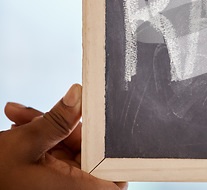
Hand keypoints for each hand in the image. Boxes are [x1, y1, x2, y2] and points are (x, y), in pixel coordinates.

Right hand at [1, 84, 126, 189]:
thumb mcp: (25, 143)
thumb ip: (59, 119)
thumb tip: (80, 95)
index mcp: (75, 189)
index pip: (116, 176)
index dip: (115, 150)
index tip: (106, 123)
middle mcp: (72, 189)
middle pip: (90, 152)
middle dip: (68, 127)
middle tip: (47, 112)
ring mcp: (60, 185)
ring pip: (70, 149)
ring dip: (49, 128)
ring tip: (20, 117)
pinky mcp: (48, 180)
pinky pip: (56, 155)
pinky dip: (42, 139)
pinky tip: (20, 124)